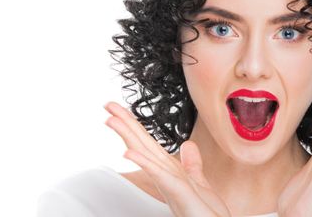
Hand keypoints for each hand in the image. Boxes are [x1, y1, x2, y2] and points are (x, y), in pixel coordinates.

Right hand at [103, 101, 230, 216]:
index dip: (134, 124)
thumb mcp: (198, 181)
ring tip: (110, 119)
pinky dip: (142, 162)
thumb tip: (188, 145)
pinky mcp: (175, 190)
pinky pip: (157, 174)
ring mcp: (168, 182)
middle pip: (141, 143)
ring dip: (127, 136)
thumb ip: (191, 164)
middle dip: (125, 123)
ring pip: (144, 154)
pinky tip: (127, 152)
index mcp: (169, 169)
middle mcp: (164, 174)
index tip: (120, 109)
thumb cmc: (204, 211)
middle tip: (107, 104)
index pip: (148, 142)